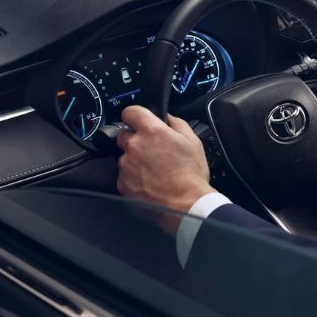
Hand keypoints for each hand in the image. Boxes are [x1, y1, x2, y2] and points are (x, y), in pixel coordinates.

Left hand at [117, 106, 215, 233]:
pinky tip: (151, 183)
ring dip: (136, 161)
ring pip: (125, 157)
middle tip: (153, 152)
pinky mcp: (122, 183)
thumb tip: (168, 117)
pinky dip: (134, 178)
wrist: (185, 204)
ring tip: (155, 172)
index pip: (131, 112)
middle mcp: (135, 146)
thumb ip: (177, 123)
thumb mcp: (193, 142)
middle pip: (125, 135)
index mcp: (152, 132)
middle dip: (136, 140)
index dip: (135, 115)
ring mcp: (126, 165)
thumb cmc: (191, 176)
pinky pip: (124, 175)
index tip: (138, 120)